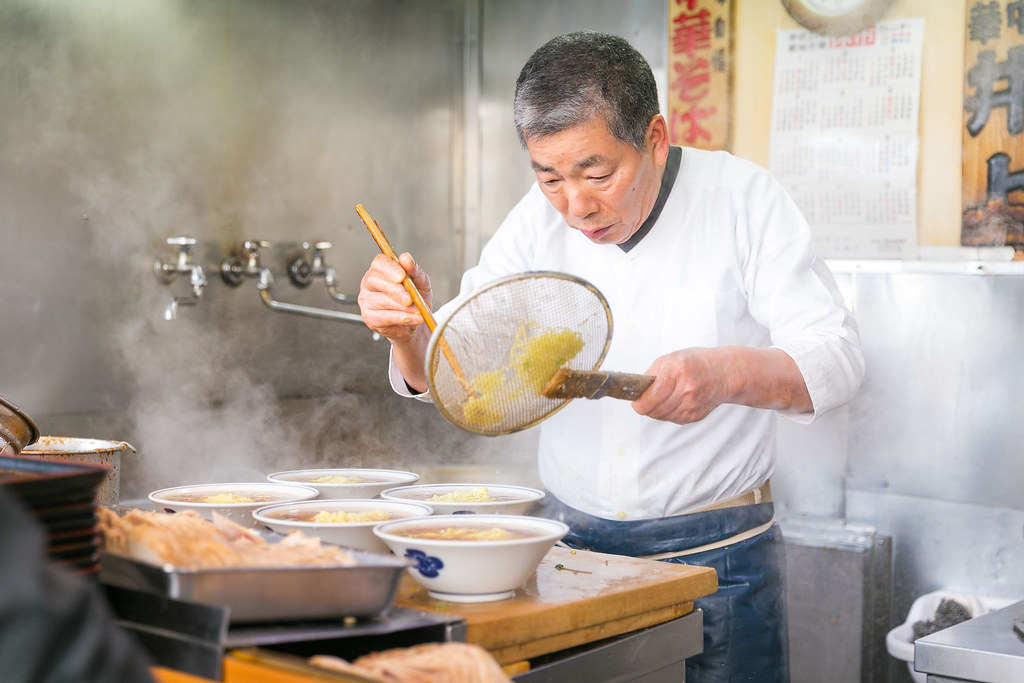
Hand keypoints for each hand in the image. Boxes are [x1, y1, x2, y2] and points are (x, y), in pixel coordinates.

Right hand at [357, 253, 432, 343]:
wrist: (417, 319)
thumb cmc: (415, 298)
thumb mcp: (420, 282)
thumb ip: (414, 270)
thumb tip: (406, 258)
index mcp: (381, 270)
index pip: (379, 263)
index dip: (389, 268)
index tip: (402, 276)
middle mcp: (370, 283)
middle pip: (375, 280)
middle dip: (395, 290)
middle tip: (409, 298)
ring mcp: (367, 300)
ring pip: (381, 301)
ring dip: (402, 307)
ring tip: (418, 311)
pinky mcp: (370, 318)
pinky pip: (384, 317)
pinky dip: (401, 318)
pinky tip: (413, 318)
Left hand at [631, 346, 812, 423]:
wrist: (726, 373)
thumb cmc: (697, 362)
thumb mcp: (672, 358)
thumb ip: (652, 374)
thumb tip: (636, 390)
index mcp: (677, 372)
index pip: (650, 398)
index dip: (638, 402)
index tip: (635, 400)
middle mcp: (686, 390)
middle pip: (653, 411)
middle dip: (646, 406)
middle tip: (646, 398)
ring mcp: (692, 405)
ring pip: (661, 417)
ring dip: (656, 410)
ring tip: (662, 398)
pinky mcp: (695, 416)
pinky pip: (672, 419)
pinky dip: (668, 412)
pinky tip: (674, 401)